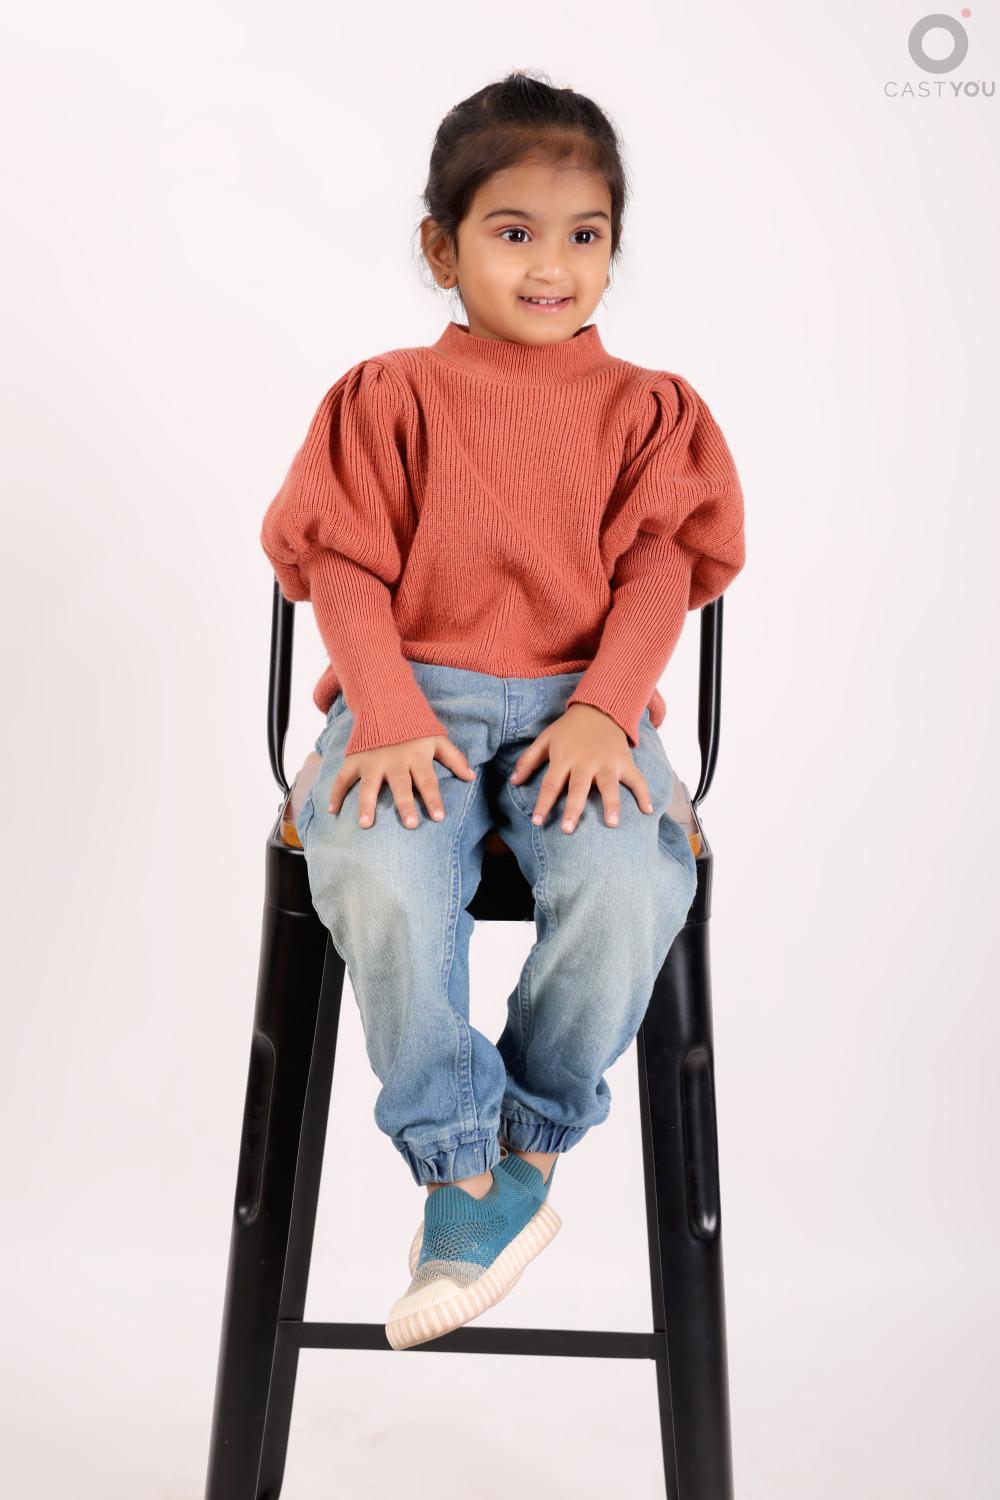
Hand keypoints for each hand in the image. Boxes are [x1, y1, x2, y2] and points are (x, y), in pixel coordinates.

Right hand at [328, 734, 474, 828]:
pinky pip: (343, 778)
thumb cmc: (414, 727)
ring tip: (366, 824)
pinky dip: (335, 793)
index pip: (428, 781)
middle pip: (401, 785)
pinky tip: (333, 811)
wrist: (385, 702)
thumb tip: (471, 777)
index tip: (438, 817)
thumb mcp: (437, 738)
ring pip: (369, 785)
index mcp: (416, 757)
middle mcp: (394, 760)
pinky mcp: (354, 759)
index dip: (434, 799)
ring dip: (367, 804)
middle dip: (405, 804)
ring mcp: (372, 760)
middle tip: (409, 824)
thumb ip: (454, 758)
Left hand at [508, 703, 653, 833]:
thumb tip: (513, 782)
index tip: (537, 822)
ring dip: (611, 804)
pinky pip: (637, 779)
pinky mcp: (625, 761)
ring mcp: (608, 762)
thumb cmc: (569, 729)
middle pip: (578, 788)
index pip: (551, 784)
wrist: (599, 708)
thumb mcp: (545, 739)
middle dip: (573, 809)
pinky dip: (644, 794)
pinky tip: (647, 810)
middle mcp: (586, 761)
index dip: (543, 803)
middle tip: (568, 830)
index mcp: (564, 757)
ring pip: (609, 785)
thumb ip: (528, 760)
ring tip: (612, 824)